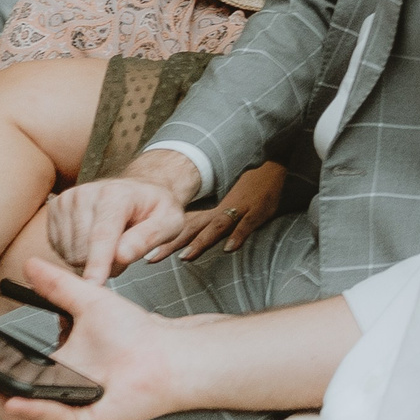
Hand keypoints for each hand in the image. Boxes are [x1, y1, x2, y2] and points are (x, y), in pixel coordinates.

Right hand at [0, 258, 195, 419]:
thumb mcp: (88, 302)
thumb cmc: (135, 333)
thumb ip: (57, 286)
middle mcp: (49, 402)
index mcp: (45, 377)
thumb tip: (30, 262)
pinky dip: (33, 412)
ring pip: (16, 414)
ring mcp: (64, 418)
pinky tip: (17, 398)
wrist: (172, 351)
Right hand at [46, 160, 198, 283]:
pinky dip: (76, 253)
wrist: (138, 192)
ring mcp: (67, 200)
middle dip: (103, 263)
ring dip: (90, 260)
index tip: (93, 284)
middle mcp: (86, 193)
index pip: (102, 235)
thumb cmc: (154, 208)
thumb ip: (149, 238)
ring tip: (111, 244)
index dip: (98, 262)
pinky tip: (92, 241)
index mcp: (116, 194)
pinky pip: (58, 249)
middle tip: (124, 251)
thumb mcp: (170, 222)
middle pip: (82, 250)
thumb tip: (122, 255)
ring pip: (68, 253)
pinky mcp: (55, 209)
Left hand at [157, 161, 285, 260]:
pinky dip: (237, 236)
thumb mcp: (230, 201)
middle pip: (193, 229)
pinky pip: (246, 226)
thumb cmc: (252, 184)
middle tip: (152, 258)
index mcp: (213, 211)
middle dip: (172, 244)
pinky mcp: (258, 211)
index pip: (184, 227)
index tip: (147, 255)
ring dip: (201, 241)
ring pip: (216, 227)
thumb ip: (212, 218)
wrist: (272, 160)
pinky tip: (228, 249)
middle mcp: (222, 210)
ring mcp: (240, 210)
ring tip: (185, 256)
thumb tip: (188, 234)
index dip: (165, 240)